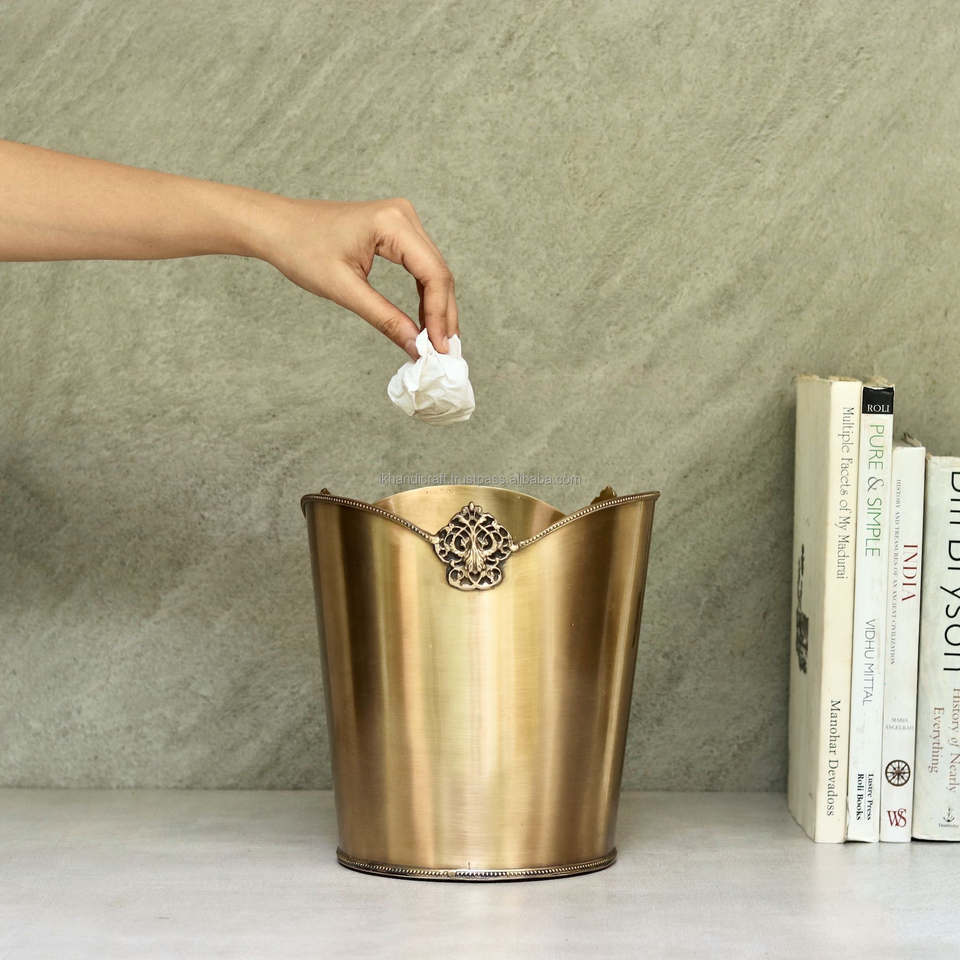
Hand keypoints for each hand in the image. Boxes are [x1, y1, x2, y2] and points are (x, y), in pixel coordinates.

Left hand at [256, 196, 457, 359]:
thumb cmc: (301, 249)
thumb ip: (384, 318)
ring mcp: (402, 222)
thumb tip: (416, 347)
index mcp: (392, 223)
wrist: (277, 226)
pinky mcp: (396, 231)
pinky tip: (425, 322)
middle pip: (439, 273)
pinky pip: (420, 267)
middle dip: (443, 315)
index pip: (433, 274)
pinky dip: (424, 296)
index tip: (440, 349)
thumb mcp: (344, 289)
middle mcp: (404, 216)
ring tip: (438, 343)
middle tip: (445, 353)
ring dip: (437, 308)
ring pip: (434, 272)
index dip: (440, 315)